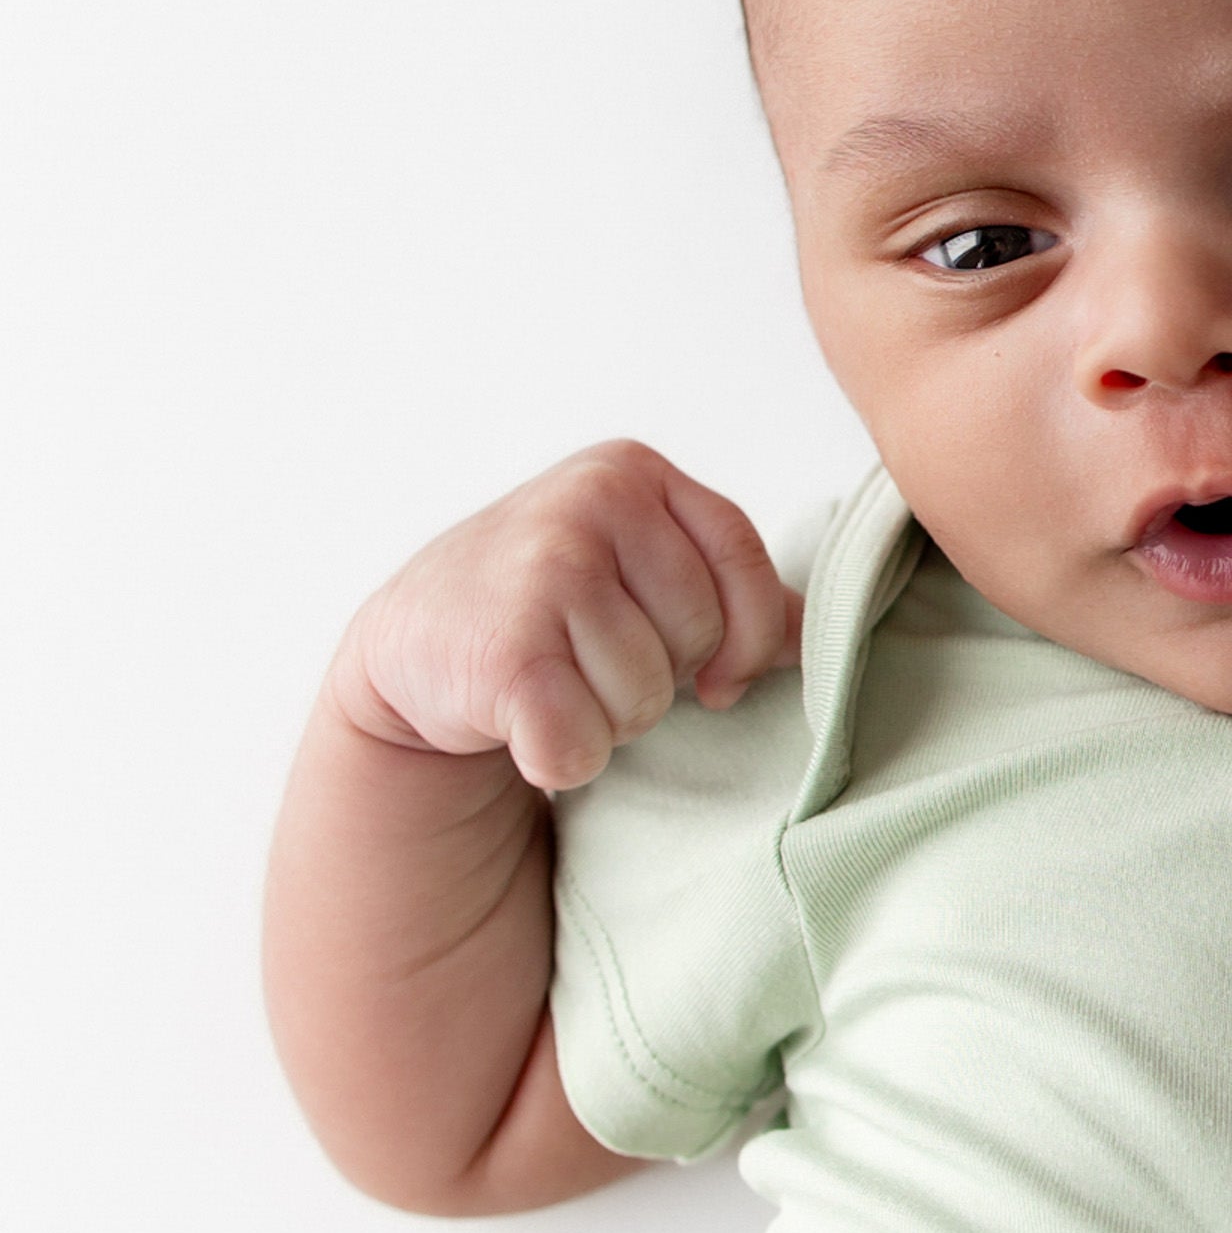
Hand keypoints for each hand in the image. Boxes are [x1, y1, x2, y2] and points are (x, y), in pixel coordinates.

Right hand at [333, 441, 796, 791]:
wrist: (413, 647)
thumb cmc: (543, 606)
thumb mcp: (635, 565)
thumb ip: (729, 586)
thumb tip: (818, 631)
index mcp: (633, 474)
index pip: (746, 567)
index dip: (746, 639)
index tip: (716, 675)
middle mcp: (590, 503)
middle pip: (700, 638)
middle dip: (656, 677)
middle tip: (588, 663)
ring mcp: (544, 572)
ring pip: (645, 697)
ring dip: (604, 718)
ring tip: (553, 683)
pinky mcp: (505, 654)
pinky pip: (582, 743)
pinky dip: (559, 758)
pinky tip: (523, 725)